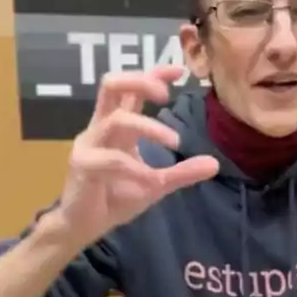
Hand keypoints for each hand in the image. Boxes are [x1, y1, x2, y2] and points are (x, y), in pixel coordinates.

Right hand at [58, 66, 218, 246]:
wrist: (85, 225)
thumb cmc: (116, 197)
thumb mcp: (157, 183)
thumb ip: (182, 171)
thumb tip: (215, 163)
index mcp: (116, 126)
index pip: (131, 91)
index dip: (152, 76)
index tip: (178, 70)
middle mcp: (100, 128)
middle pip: (110, 86)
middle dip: (140, 82)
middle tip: (166, 96)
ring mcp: (88, 144)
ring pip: (116, 120)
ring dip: (149, 127)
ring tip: (174, 141)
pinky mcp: (82, 165)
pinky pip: (110, 159)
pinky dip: (134, 168)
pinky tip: (149, 180)